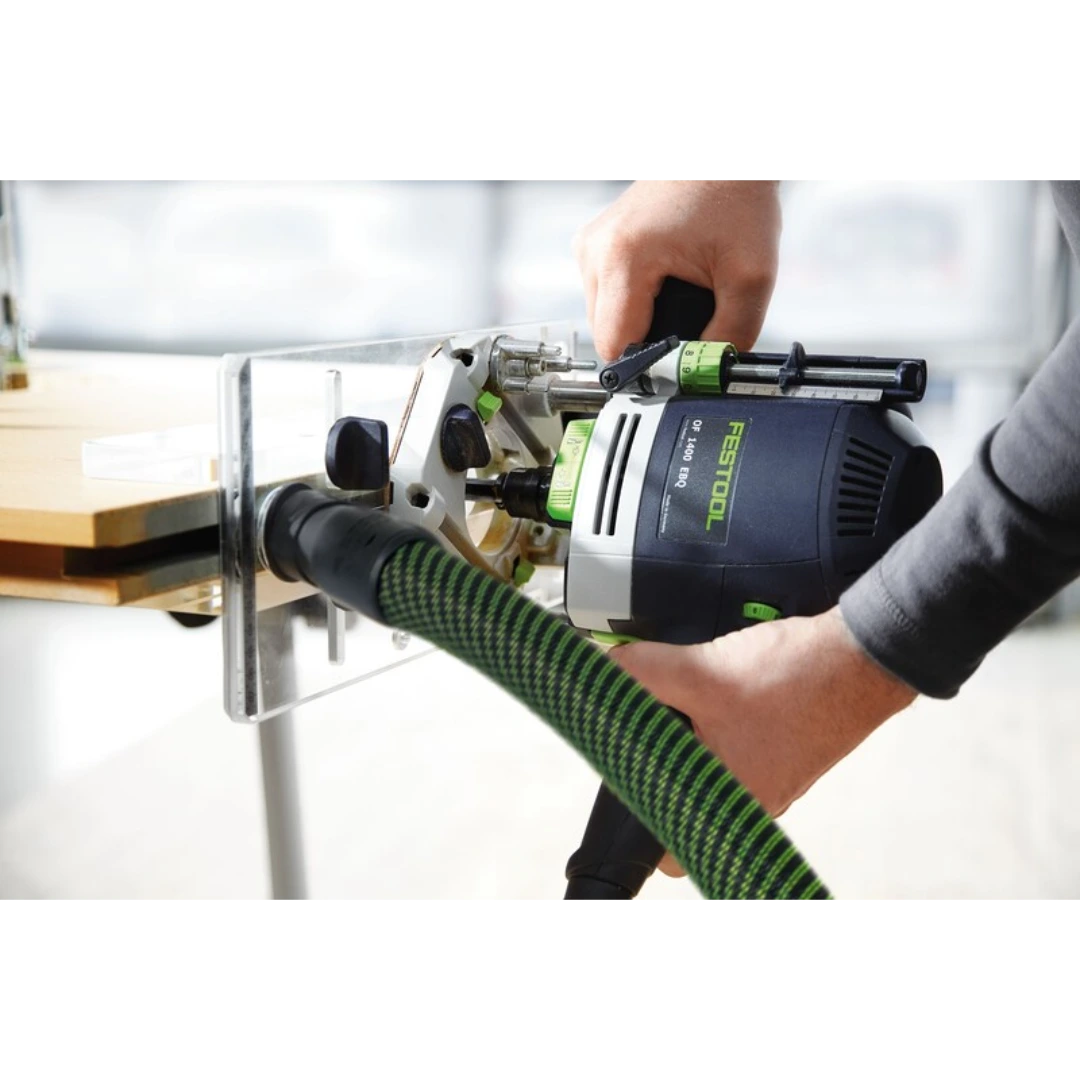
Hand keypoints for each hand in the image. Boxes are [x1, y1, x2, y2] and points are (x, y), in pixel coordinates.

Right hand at [573, 180, 781, 359]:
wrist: (722, 159)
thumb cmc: (734, 195)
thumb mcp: (751, 277)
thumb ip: (731, 336)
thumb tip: (708, 376)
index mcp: (623, 257)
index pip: (615, 346)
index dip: (648, 365)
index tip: (677, 365)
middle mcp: (596, 251)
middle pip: (608, 335)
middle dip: (648, 340)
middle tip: (690, 321)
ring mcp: (590, 246)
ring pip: (605, 318)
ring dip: (641, 320)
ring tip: (680, 294)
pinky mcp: (595, 244)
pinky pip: (607, 296)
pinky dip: (635, 300)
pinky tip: (664, 282)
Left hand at [609, 608, 916, 876]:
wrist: (863, 655)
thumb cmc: (800, 679)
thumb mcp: (702, 671)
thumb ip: (641, 672)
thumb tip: (603, 671)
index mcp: (730, 799)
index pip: (667, 844)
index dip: (638, 808)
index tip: (621, 770)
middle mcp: (754, 798)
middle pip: (685, 794)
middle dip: (662, 757)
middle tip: (649, 720)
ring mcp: (773, 774)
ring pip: (711, 763)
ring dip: (693, 731)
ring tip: (686, 695)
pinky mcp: (785, 747)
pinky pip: (737, 743)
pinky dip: (721, 718)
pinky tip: (720, 686)